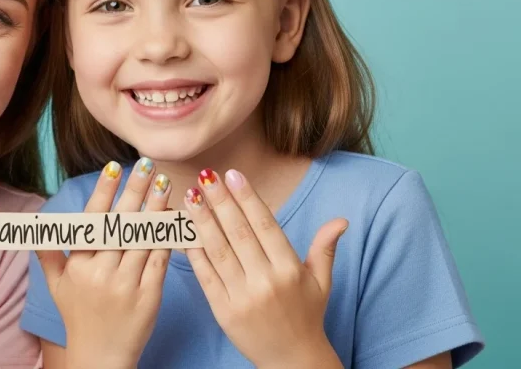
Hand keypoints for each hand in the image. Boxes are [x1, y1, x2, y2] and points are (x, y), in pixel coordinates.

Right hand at [36, 158, 172, 368]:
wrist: (100, 356)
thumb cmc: (78, 316)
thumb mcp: (56, 285)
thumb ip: (49, 251)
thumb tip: (38, 221)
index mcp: (78, 266)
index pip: (92, 221)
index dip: (104, 192)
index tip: (114, 167)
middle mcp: (101, 273)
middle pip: (120, 224)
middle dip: (135, 191)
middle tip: (148, 165)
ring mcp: (126, 285)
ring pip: (143, 238)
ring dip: (155, 208)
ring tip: (165, 183)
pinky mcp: (150, 297)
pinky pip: (160, 260)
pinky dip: (167, 237)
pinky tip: (174, 217)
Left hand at [183, 168, 345, 368]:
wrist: (291, 360)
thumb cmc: (306, 316)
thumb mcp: (321, 282)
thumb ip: (324, 248)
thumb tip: (341, 221)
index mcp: (289, 269)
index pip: (266, 226)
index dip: (248, 199)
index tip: (233, 175)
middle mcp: (266, 281)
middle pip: (239, 233)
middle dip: (221, 202)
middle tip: (206, 176)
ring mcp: (242, 296)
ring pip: (218, 251)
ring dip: (202, 221)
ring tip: (190, 195)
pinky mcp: (222, 310)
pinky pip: (205, 274)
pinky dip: (194, 252)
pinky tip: (184, 231)